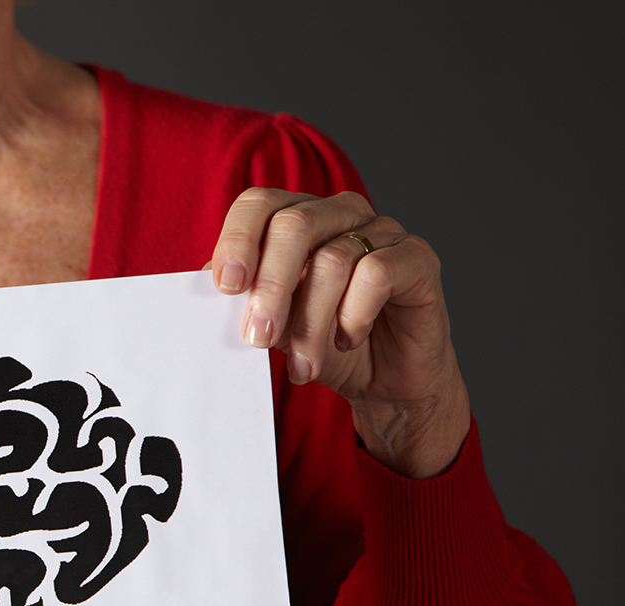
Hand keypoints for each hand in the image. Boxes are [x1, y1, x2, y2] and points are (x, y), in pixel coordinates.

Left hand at [210, 189, 470, 478]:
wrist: (385, 381)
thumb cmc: (326, 346)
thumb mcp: (276, 326)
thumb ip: (246, 301)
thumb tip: (207, 286)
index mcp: (297, 218)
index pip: (259, 205)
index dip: (238, 240)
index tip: (227, 287)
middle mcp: (339, 213)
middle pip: (294, 225)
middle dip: (270, 287)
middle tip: (258, 337)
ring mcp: (382, 229)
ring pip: (332, 259)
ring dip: (311, 323)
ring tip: (305, 366)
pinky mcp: (417, 257)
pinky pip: (376, 274)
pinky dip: (353, 315)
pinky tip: (348, 341)